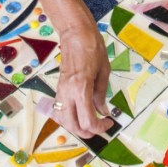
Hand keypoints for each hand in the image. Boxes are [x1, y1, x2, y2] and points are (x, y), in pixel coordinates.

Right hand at [52, 12, 112, 137]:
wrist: (75, 34)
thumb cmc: (93, 48)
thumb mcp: (104, 72)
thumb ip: (101, 94)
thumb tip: (103, 111)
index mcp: (81, 89)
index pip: (87, 121)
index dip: (100, 127)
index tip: (109, 122)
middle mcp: (67, 93)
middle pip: (72, 126)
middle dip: (87, 132)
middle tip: (100, 126)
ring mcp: (60, 91)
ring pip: (62, 120)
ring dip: (76, 127)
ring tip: (89, 122)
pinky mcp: (58, 88)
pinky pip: (60, 110)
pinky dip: (69, 118)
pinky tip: (80, 113)